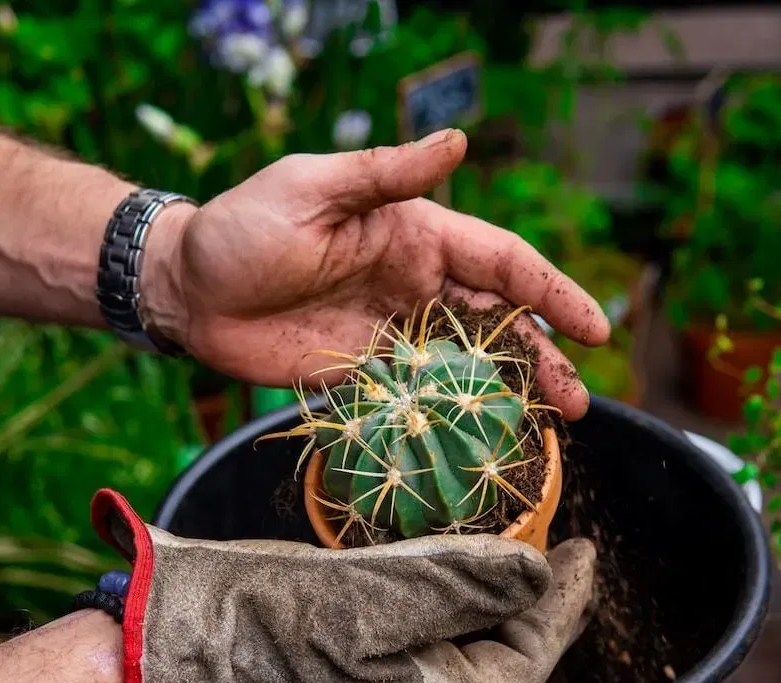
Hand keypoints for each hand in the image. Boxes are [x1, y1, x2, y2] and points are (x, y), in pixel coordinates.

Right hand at [90, 489, 597, 682]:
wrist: (179, 629)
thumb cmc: (262, 618)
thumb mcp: (362, 599)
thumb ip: (452, 587)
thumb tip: (534, 571)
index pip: (523, 662)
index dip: (563, 610)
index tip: (582, 550)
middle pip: (505, 653)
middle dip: (545, 603)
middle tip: (567, 544)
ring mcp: (384, 667)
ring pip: (471, 635)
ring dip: (506, 591)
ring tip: (528, 543)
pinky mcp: (359, 637)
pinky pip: (432, 616)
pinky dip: (460, 582)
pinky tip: (460, 551)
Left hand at [142, 130, 609, 419]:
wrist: (186, 289)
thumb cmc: (244, 226)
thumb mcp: (313, 187)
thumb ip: (385, 174)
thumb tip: (459, 141)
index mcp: (415, 236)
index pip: (502, 264)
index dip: (552, 294)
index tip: (594, 329)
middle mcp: (414, 286)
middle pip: (497, 324)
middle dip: (543, 358)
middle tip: (579, 402)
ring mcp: (391, 335)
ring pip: (467, 366)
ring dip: (510, 393)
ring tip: (551, 426)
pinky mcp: (361, 376)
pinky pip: (419, 398)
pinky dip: (455, 419)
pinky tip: (483, 442)